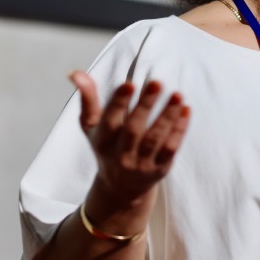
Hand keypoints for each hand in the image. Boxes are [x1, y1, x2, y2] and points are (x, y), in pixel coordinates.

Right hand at [69, 73, 190, 204]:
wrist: (121, 187)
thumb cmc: (107, 146)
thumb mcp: (92, 126)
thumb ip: (87, 98)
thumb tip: (74, 72)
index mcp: (102, 141)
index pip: (109, 121)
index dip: (118, 103)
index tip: (128, 84)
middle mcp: (121, 155)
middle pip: (134, 130)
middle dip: (145, 106)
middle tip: (157, 82)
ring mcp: (141, 164)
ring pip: (155, 139)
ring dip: (167, 116)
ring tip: (177, 95)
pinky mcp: (160, 169)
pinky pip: (171, 149)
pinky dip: (179, 129)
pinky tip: (185, 109)